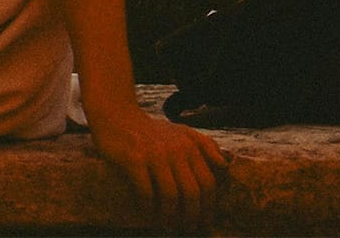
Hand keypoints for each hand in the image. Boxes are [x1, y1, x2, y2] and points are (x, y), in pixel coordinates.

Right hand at [90, 106, 226, 231]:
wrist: (115, 114)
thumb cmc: (150, 130)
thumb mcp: (180, 131)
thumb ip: (204, 144)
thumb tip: (224, 166)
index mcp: (189, 144)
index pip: (207, 182)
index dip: (208, 207)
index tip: (203, 221)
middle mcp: (175, 148)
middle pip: (192, 192)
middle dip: (191, 216)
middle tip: (187, 228)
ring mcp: (154, 153)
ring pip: (171, 195)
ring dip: (170, 217)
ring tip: (168, 226)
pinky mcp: (134, 158)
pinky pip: (146, 192)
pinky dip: (148, 208)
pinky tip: (147, 213)